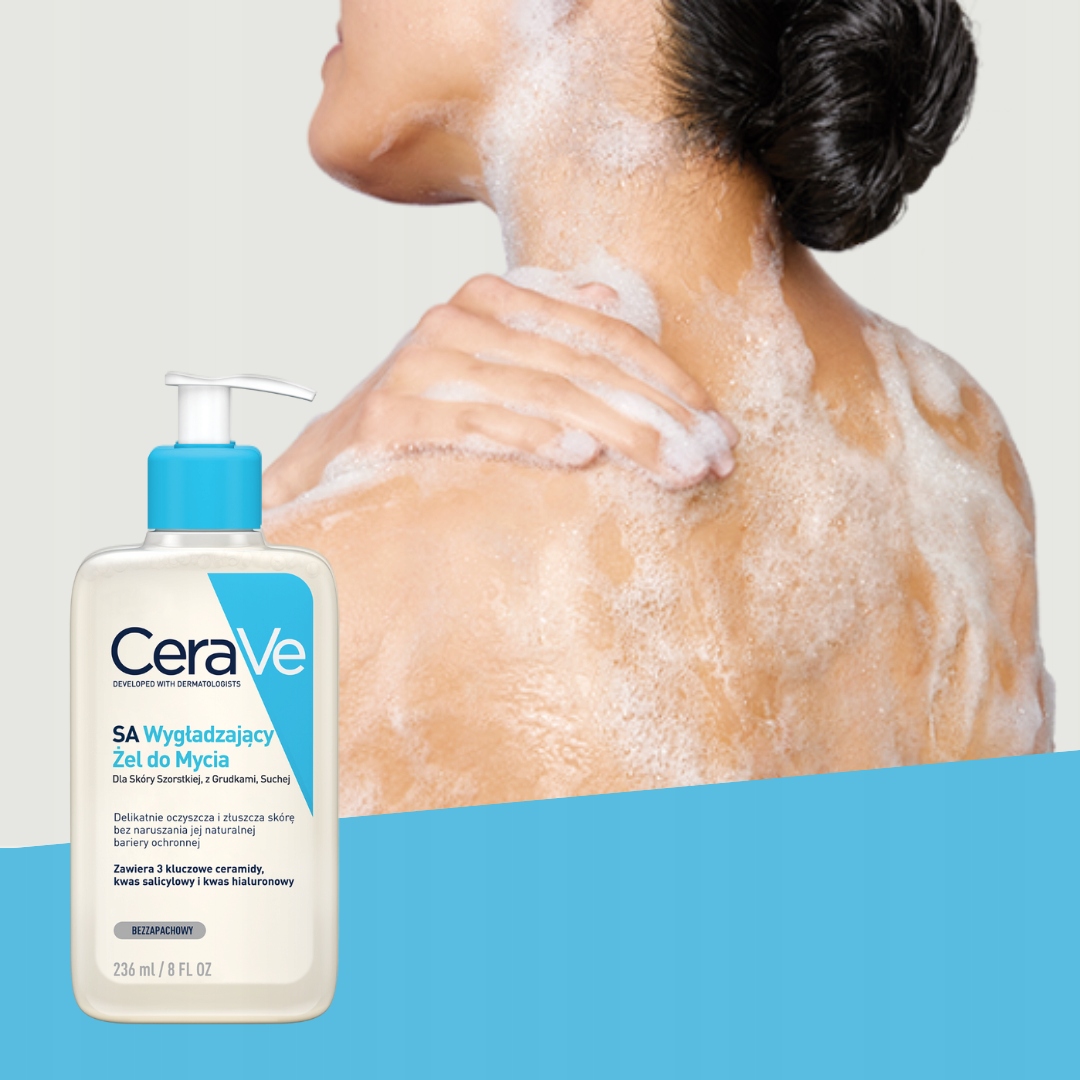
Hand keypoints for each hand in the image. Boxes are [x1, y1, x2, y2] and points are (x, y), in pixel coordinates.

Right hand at [264, 274, 738, 507]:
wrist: (331, 459)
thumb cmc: (429, 418)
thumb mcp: (493, 369)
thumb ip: (548, 332)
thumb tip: (610, 299)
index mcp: (496, 302)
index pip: (605, 334)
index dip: (669, 382)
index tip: (718, 431)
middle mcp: (461, 321)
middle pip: (584, 365)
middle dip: (657, 416)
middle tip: (708, 460)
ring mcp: (424, 364)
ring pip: (543, 392)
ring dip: (616, 432)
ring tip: (669, 467)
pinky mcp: (391, 412)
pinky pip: (475, 423)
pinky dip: (528, 436)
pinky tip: (577, 454)